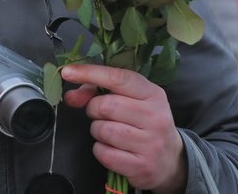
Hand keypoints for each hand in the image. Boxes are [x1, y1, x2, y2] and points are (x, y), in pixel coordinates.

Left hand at [61, 63, 186, 193]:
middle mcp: (155, 117)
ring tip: (109, 132)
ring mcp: (150, 143)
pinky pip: (104, 153)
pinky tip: (112, 148)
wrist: (170, 159)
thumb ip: (99, 92)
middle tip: (99, 114)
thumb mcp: (132, 101)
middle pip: (106, 106)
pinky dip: (101, 150)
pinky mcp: (141, 166)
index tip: (68, 71)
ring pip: (104, 130)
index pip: (118, 78)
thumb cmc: (145, 123)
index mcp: (153, 94)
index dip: (90, 73)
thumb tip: (71, 95)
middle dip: (93, 109)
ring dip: (97, 130)